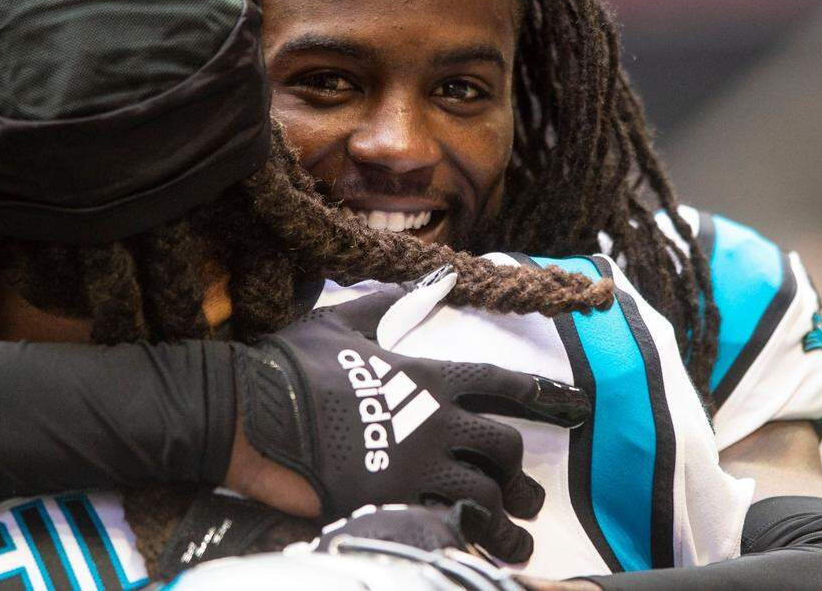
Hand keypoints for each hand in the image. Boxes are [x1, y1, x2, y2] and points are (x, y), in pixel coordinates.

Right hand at [227, 306, 589, 562]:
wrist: (245, 409)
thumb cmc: (292, 363)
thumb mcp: (344, 320)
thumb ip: (394, 302)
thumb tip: (436, 272)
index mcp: (426, 376)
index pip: (500, 383)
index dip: (543, 395)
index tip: (577, 406)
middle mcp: (433, 421)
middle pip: (503, 447)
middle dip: (521, 473)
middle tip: (527, 494)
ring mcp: (414, 465)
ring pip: (486, 496)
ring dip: (507, 521)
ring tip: (516, 540)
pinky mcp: (389, 502)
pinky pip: (446, 526)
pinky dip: (466, 539)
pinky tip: (471, 548)